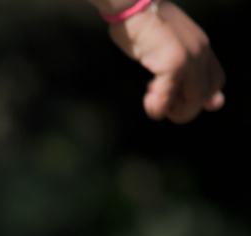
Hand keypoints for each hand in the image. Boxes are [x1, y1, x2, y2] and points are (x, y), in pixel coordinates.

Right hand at [106, 2, 224, 122]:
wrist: (134, 5)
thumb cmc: (141, 22)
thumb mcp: (162, 43)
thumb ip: (169, 62)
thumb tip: (161, 84)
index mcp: (200, 46)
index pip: (216, 81)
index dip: (202, 98)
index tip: (178, 103)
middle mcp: (200, 52)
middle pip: (205, 95)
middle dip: (183, 109)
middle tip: (161, 105)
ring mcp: (190, 57)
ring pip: (192, 102)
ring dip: (171, 111)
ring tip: (152, 102)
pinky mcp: (174, 63)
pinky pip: (169, 97)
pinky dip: (157, 108)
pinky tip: (148, 105)